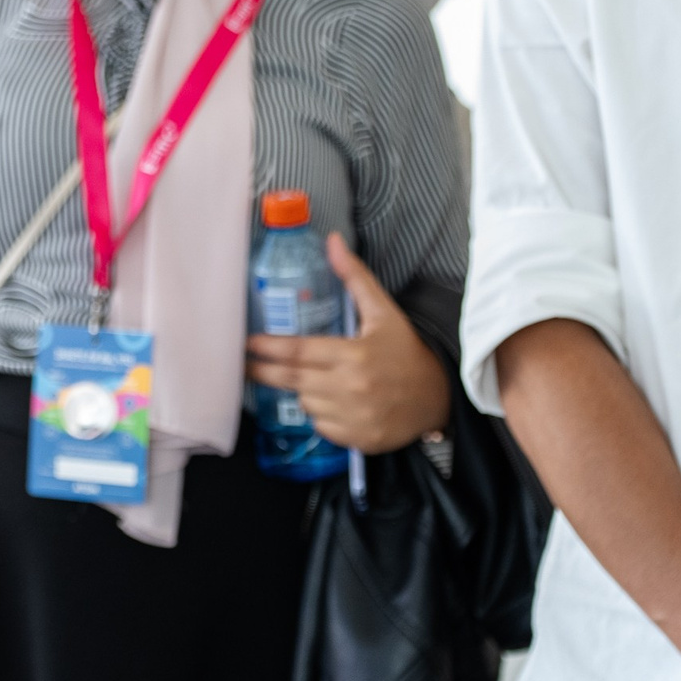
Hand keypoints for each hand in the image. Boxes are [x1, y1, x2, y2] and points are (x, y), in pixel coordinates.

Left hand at [245, 233, 449, 452]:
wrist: (437, 397)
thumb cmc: (405, 350)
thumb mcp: (383, 311)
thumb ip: (355, 277)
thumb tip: (333, 241)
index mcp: (354, 354)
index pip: (298, 351)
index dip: (268, 348)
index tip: (247, 344)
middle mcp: (351, 388)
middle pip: (292, 379)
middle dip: (263, 372)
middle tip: (244, 364)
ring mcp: (354, 417)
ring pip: (306, 403)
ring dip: (301, 390)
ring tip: (317, 378)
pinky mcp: (357, 439)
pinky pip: (322, 425)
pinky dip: (321, 413)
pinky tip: (336, 401)